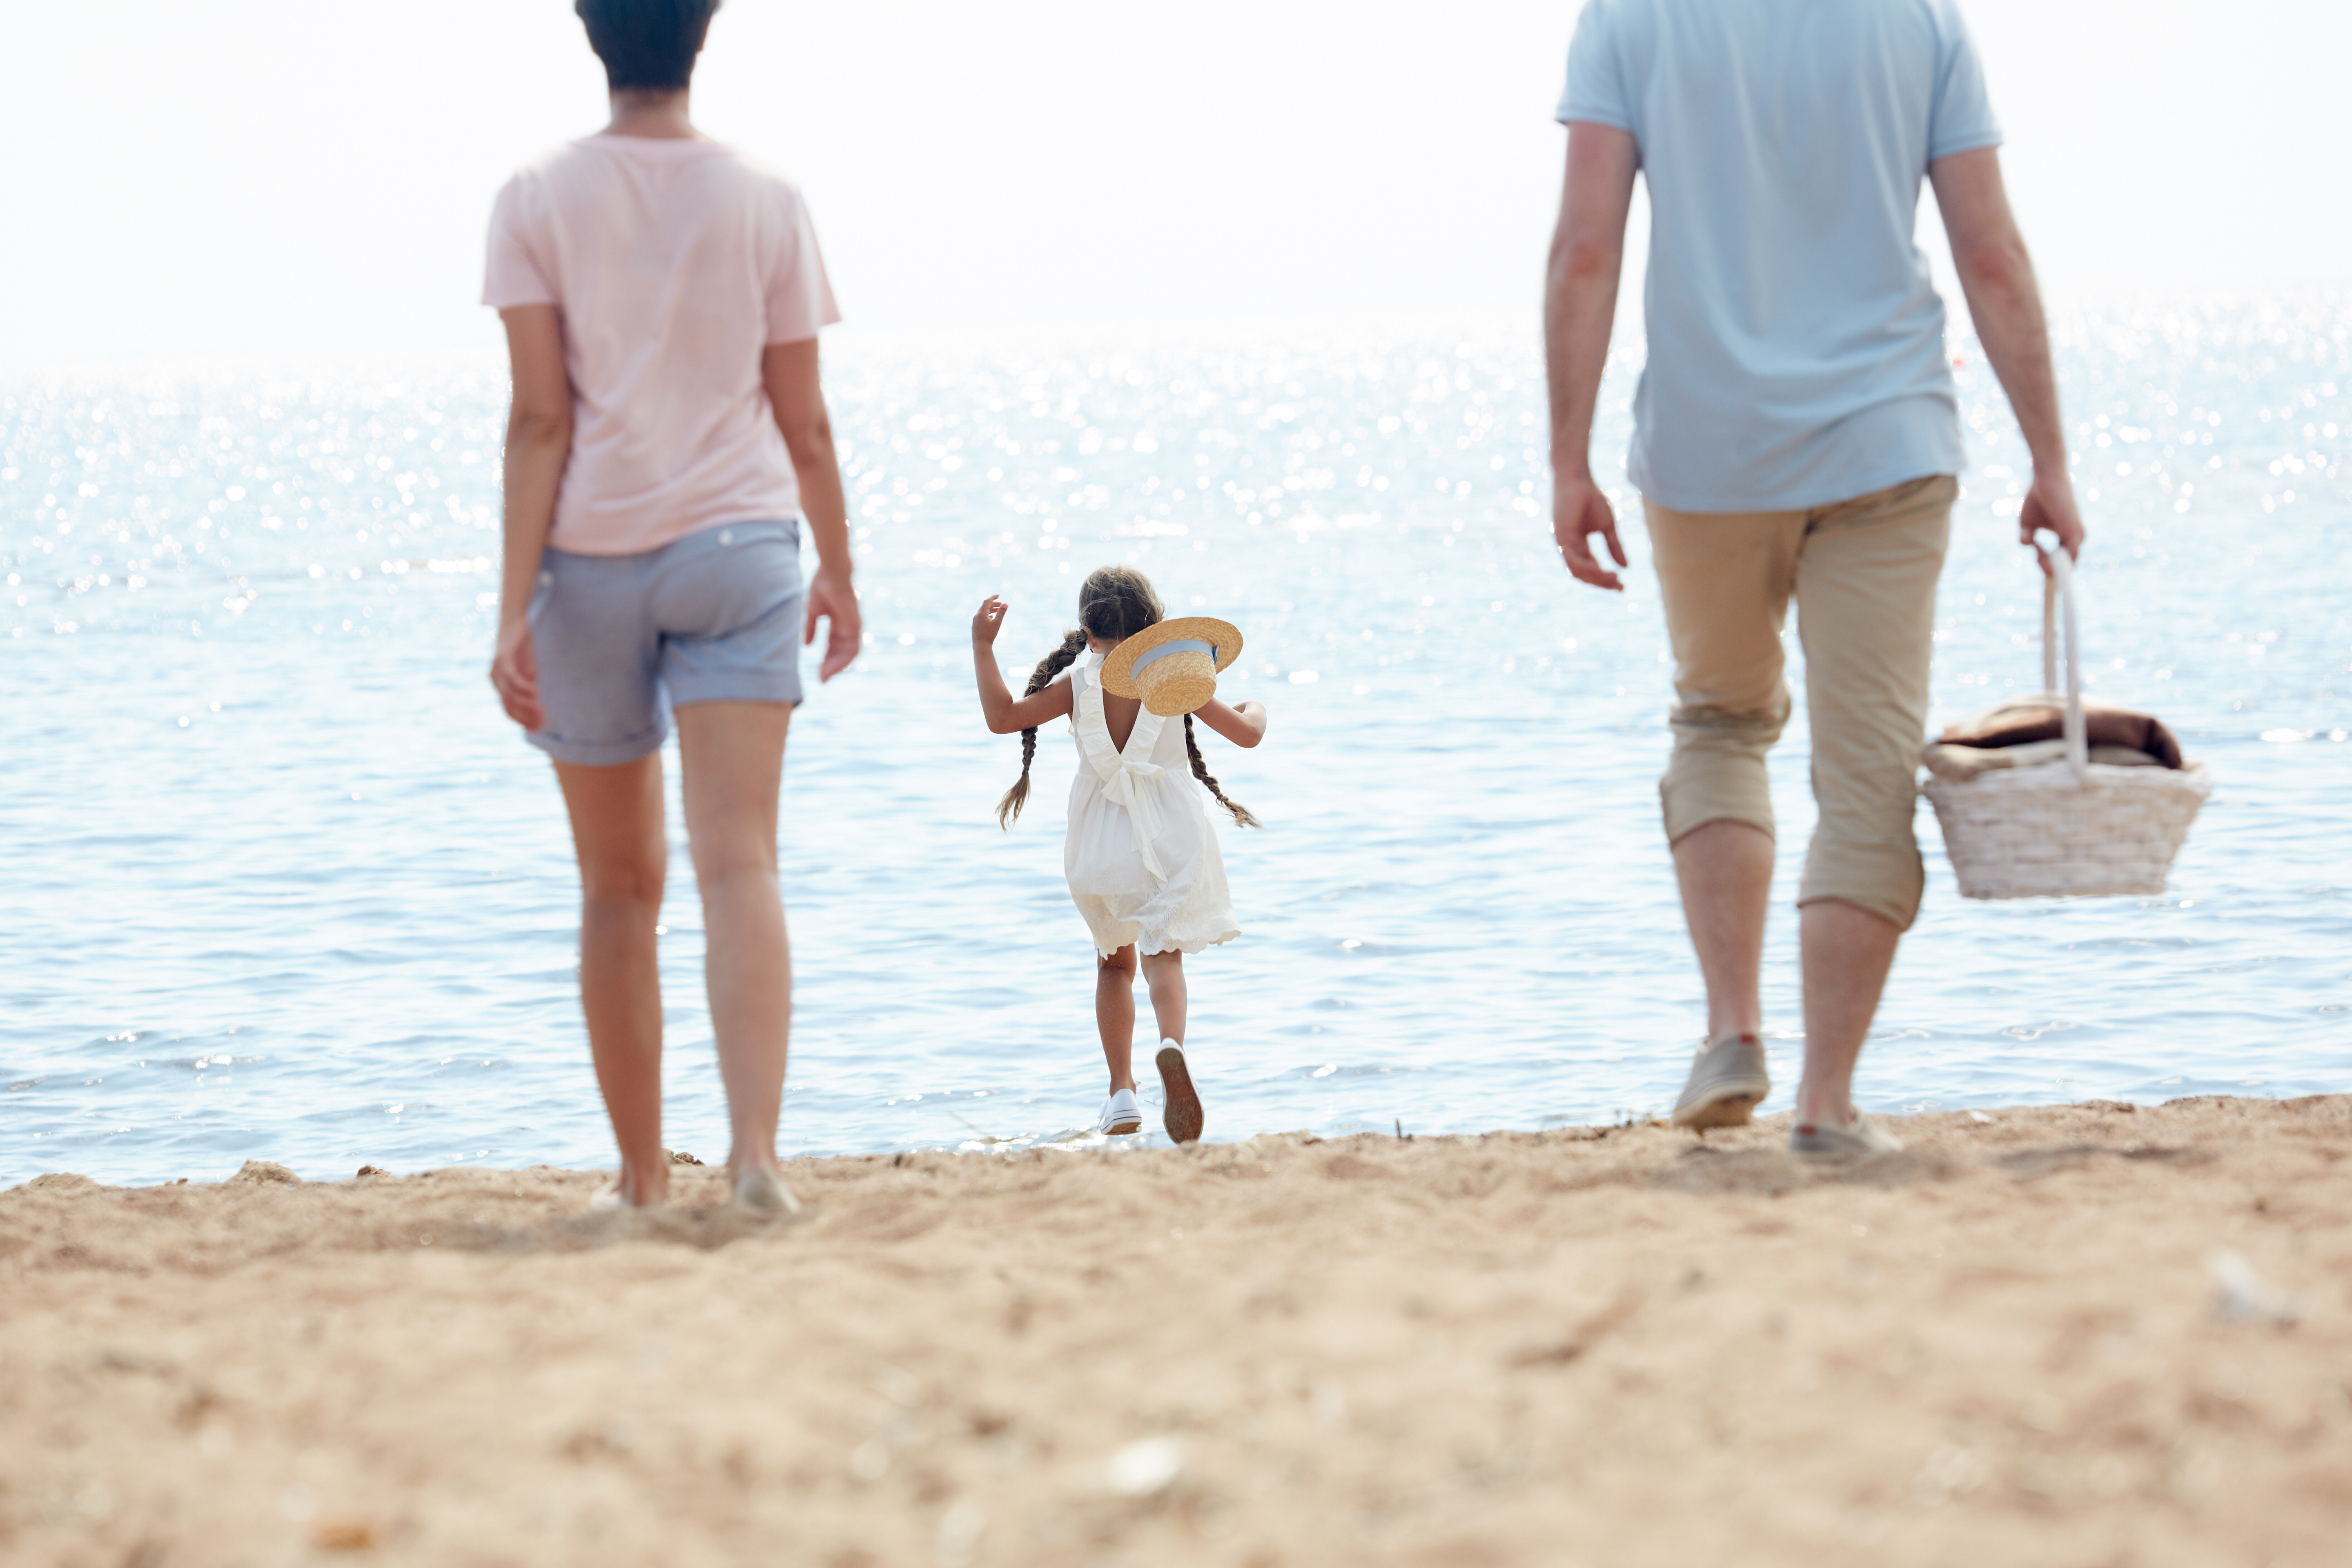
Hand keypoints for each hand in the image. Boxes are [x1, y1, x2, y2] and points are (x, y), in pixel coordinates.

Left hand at [489, 616, 542, 729]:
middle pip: (509, 705)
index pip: (509, 709)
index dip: (523, 721)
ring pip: (510, 695)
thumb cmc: (523, 646)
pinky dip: (523, 687)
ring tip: (542, 711)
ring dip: (526, 705)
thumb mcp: (528, 670)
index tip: (539, 728)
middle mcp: (495, 680)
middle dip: (526, 717)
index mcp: (500, 685)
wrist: (516, 621)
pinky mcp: (502, 659)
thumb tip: (537, 702)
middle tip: (543, 724)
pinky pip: (512, 678)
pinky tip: (536, 692)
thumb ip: (530, 685)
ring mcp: (496, 670)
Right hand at [805, 565, 860, 682]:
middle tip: (820, 679)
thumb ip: (810, 629)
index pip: (833, 646)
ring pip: (848, 655)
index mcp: (838, 623)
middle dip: (830, 667)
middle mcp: (848, 627)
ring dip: (836, 667)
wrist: (830, 573)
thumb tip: (806, 646)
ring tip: (824, 677)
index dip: (826, 659)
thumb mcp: (812, 613)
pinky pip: (853, 649)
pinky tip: (832, 668)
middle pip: (841, 653)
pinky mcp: (856, 626)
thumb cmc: (821, 587)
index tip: (818, 672)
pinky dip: (843, 660)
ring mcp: (854, 627)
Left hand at [972, 594, 1008, 647]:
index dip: (993, 597)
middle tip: (1001, 604)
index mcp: (981, 614)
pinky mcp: (975, 626)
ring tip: (997, 611)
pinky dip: (987, 615)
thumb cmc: (989, 634)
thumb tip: (1005, 604)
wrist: (981, 646)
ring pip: (982, 612)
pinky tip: (991, 618)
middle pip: (985, 606)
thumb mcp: (997, 623)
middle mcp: (976, 616)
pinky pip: (981, 617)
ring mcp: (975, 621)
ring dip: (990, 610)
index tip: (998, 595)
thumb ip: (1001, 612)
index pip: (987, 601)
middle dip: (993, 604)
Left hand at [1552, 471, 1627, 590]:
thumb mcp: (1608, 526)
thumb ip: (1614, 547)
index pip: (1591, 569)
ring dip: (1596, 578)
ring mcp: (1563, 544)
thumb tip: (1626, 567)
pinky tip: (1601, 570)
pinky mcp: (1560, 538)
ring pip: (1577, 571)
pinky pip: (1572, 560)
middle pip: (1583, 574)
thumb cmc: (1591, 498)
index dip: (1605, 580)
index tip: (1622, 587)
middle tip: (1619, 587)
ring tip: (1613, 579)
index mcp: (1578, 546)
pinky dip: (1587, 567)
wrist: (1577, 478)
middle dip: (1602, 583)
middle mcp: (1569, 548)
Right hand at [2019, 470, 2085, 574]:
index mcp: (2067, 536)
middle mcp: (2075, 537)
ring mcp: (2077, 535)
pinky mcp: (2074, 532)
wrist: (2046, 478)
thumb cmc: (2037, 497)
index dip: (2050, 570)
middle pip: (2064, 568)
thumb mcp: (2027, 523)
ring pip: (2066, 565)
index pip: (2062, 562)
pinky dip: (2057, 564)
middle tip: (2035, 556)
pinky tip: (2041, 553)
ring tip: (2038, 553)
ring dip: (2049, 566)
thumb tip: (2026, 545)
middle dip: (2047, 570)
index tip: (2037, 567)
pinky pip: (2069, 558)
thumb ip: (2027, 538)